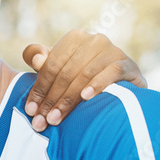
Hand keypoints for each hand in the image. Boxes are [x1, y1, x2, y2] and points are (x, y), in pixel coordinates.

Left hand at [23, 29, 145, 130]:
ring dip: (68, 100)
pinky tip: (86, 97)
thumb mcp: (57, 68)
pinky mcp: (129, 64)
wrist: (120, 86)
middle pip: (66, 73)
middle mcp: (94, 41)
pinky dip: (98, 85)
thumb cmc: (80, 78)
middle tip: (41, 120)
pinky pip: (112, 72)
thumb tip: (37, 60)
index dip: (39, 89)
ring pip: (85, 75)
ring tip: (56, 118)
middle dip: (51, 99)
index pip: (51, 65)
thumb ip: (41, 61)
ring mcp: (113, 51)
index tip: (30, 110)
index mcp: (74, 39)